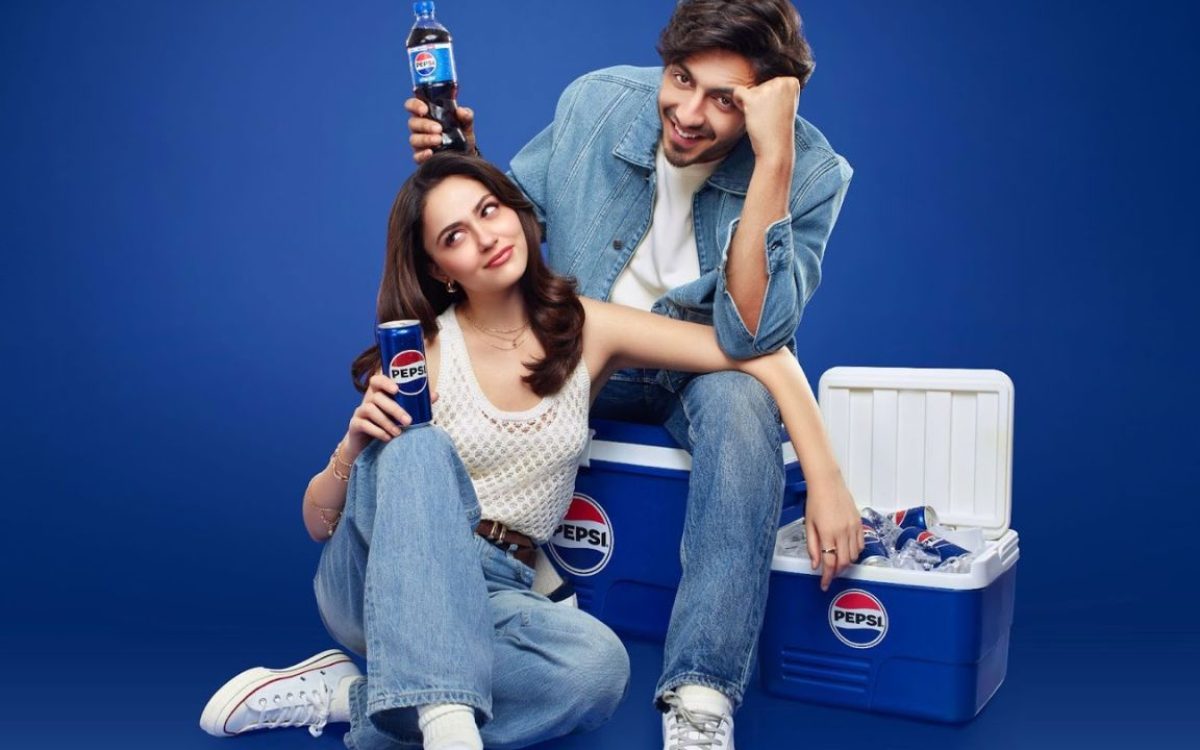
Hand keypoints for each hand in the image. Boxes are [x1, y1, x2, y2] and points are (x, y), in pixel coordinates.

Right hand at [343, 373, 438, 456]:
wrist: (367, 443)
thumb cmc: (388, 423)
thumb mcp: (401, 412)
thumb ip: (416, 403)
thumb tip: (435, 395)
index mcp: (379, 392)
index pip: (377, 380)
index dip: (386, 382)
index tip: (397, 389)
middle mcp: (367, 399)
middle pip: (378, 397)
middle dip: (394, 409)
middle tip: (408, 421)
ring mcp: (360, 411)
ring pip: (370, 410)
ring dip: (386, 422)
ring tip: (398, 433)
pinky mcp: (355, 425)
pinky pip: (363, 424)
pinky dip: (377, 431)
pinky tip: (387, 437)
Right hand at [405, 97, 475, 163]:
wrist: (466, 155)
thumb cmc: (462, 135)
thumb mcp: (466, 124)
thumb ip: (466, 115)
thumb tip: (461, 111)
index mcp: (426, 114)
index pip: (412, 105)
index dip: (415, 105)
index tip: (425, 109)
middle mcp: (419, 127)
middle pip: (413, 123)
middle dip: (425, 125)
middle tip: (439, 128)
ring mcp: (419, 142)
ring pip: (414, 139)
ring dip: (425, 139)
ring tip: (439, 140)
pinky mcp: (421, 156)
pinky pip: (417, 156)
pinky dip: (423, 154)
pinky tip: (431, 153)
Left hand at [732, 76, 799, 165]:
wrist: (776, 147)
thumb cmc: (779, 127)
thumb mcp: (786, 103)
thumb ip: (780, 88)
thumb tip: (766, 72)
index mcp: (791, 82)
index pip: (771, 82)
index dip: (770, 98)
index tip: (777, 111)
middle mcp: (780, 82)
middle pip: (759, 85)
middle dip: (760, 100)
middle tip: (769, 116)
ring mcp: (767, 89)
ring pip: (749, 89)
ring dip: (751, 104)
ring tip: (762, 117)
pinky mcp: (753, 98)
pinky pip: (737, 92)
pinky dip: (738, 102)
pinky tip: (749, 113)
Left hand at [804, 474, 863, 591]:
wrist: (827, 483)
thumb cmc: (815, 502)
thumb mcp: (808, 525)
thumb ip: (812, 547)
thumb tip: (815, 565)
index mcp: (828, 533)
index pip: (830, 563)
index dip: (827, 577)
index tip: (824, 584)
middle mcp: (843, 532)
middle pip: (843, 562)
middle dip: (837, 572)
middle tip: (830, 575)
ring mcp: (853, 527)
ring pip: (853, 555)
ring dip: (845, 563)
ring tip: (836, 562)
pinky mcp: (859, 523)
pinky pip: (860, 545)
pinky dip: (854, 552)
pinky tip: (846, 551)